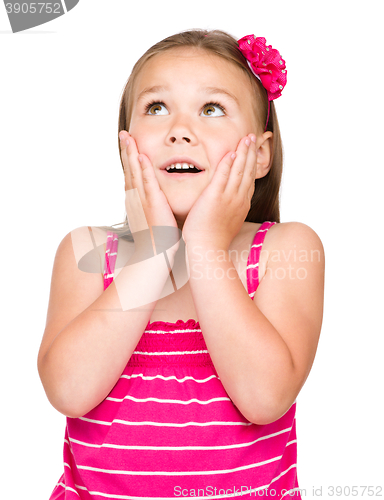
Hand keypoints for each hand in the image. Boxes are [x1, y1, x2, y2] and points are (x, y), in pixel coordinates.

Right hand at [119, 131, 179, 254]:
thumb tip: (154, 202)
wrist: (155, 251)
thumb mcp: (151, 218)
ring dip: (131, 153)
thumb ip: (151, 206)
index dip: (128, 159)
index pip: (131, 175)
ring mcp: (142, 199)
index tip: (127, 145)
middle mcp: (135, 197)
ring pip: (135, 171)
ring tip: (128, 137)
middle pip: (129, 169)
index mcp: (136, 200)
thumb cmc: (156, 238)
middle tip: (123, 134)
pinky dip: (143, 168)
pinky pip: (147, 181)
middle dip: (126, 150)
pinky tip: (141, 156)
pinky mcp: (153, 202)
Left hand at [182, 134, 257, 250]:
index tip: (253, 152)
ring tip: (246, 139)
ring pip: (239, 170)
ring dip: (243, 153)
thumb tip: (229, 209)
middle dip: (251, 153)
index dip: (252, 164)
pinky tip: (231, 153)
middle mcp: (238, 199)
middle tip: (253, 138)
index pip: (249, 180)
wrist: (208, 248)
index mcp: (241, 205)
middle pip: (248, 171)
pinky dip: (228, 164)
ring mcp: (228, 198)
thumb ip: (230, 211)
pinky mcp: (215, 197)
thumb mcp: (227, 223)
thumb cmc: (213, 239)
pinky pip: (223, 176)